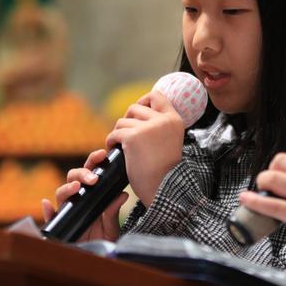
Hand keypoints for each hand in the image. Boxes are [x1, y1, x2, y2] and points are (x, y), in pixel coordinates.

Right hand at [41, 149, 126, 241]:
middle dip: (82, 174)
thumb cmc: (104, 238)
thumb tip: (123, 194)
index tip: (102, 154)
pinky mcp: (60, 225)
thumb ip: (113, 211)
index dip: (93, 161)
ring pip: (61, 194)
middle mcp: (77, 199)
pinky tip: (46, 204)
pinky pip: (50, 217)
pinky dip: (46, 210)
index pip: (89, 172)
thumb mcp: (112, 226)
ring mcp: (67, 211)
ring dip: (68, 188)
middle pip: (73, 178)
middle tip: (94, 179)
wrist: (97, 257)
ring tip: (77, 188)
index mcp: (91, 194)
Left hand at [104, 91, 184, 205]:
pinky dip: (111, 141)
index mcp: (174, 120)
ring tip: (121, 146)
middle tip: (126, 135)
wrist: (162, 189)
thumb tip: (138, 111)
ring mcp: (148, 128)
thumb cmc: (164, 171)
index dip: (143, 101)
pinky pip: (115, 133)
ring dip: (119, 133)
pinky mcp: (133, 137)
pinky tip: (115, 150)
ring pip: (122, 121)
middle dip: (127, 120)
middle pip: (135, 108)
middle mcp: (163, 120)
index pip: (156, 96)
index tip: (137, 114)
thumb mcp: (169, 141)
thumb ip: (159, 126)